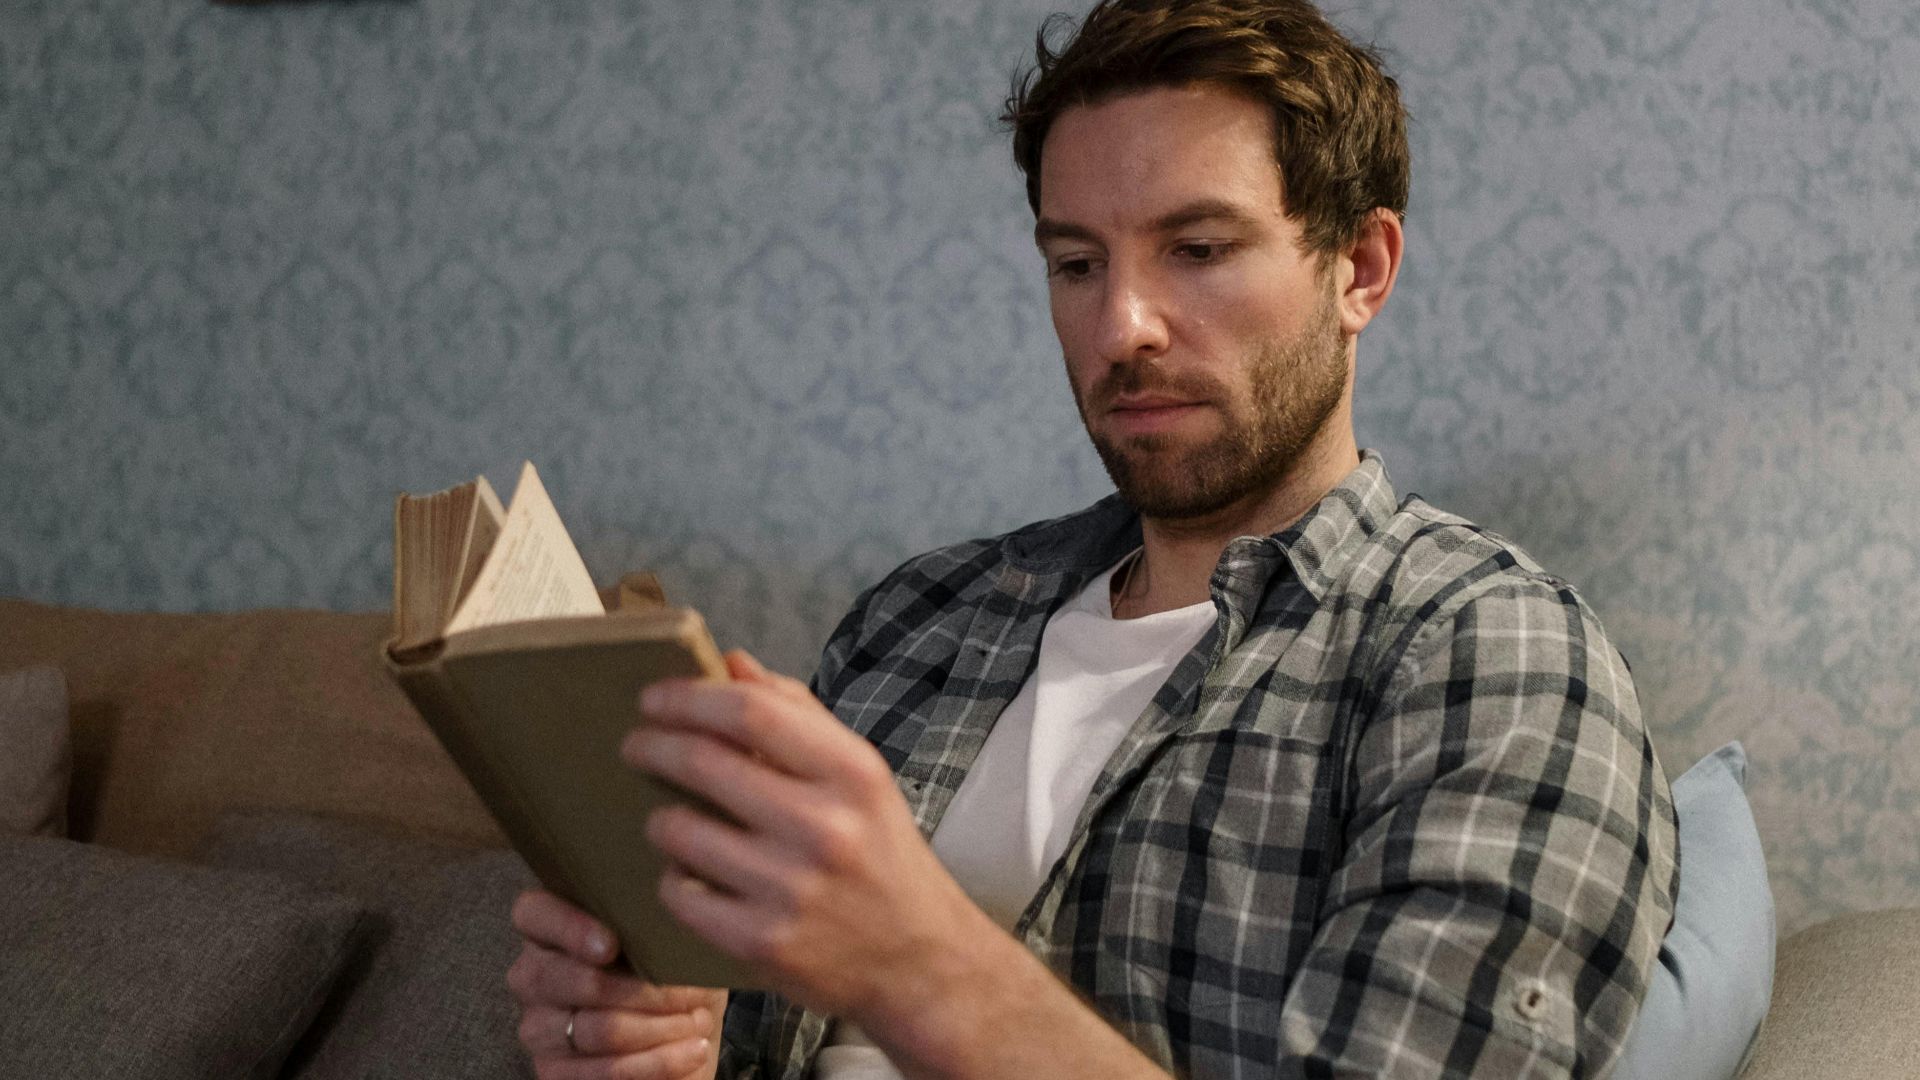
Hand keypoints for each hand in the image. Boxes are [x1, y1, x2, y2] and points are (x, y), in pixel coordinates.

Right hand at [507, 889, 724, 1079]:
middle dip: (640, 989)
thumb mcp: (671, 941)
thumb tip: (674, 922)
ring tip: (697, 1021)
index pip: (533, 913)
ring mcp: (538, 1027)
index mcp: (551, 929)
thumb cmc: (672, 974)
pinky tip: (690, 1051)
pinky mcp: (554, 1072)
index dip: (569, 927)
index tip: (611, 946)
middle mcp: (533, 976)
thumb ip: (656, 924)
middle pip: (571, 979)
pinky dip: (658, 1062)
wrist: (682, 1033)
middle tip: (689, 994)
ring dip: (659, 1027)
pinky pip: (607, 1071)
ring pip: (597, 1029)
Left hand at [623, 650, 991, 1028]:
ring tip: (670, 818)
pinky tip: (690, 875)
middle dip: (652, 746)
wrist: (920, 960)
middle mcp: (825, 828)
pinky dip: (673, 879)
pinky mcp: (763, 944)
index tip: (654, 698)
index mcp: (853, 773)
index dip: (688, 698)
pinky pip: (679, 894)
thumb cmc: (881, 855)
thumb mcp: (861, 776)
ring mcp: (791, 890)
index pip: (750, 711)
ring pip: (679, 831)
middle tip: (636, 746)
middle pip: (703, 763)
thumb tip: (732, 664)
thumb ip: (799, 714)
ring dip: (661, 818)